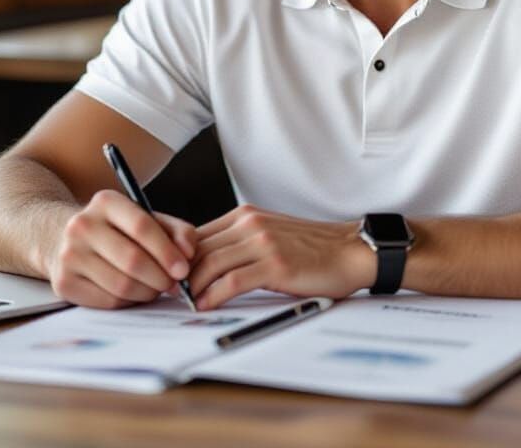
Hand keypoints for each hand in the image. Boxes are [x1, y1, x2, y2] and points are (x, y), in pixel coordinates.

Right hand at [46, 189, 197, 308]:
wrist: (63, 239)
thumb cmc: (116, 230)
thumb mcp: (146, 218)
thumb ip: (175, 230)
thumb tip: (189, 253)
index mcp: (106, 202)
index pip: (142, 226)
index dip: (167, 251)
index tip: (184, 269)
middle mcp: (82, 225)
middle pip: (132, 260)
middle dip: (160, 277)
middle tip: (174, 285)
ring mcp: (69, 255)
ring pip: (121, 285)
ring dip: (147, 292)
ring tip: (156, 288)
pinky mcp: (63, 283)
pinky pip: (107, 301)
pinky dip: (129, 302)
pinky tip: (135, 293)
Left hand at [189, 205, 375, 309]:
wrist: (348, 251)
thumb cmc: (311, 248)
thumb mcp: (270, 233)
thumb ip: (241, 240)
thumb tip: (206, 262)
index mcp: (247, 214)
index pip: (198, 234)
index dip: (180, 257)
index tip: (172, 277)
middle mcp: (251, 223)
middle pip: (200, 248)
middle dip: (181, 274)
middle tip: (172, 294)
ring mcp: (263, 242)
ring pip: (211, 264)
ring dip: (194, 287)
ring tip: (187, 303)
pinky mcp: (275, 265)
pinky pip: (232, 281)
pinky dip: (214, 296)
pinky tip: (207, 306)